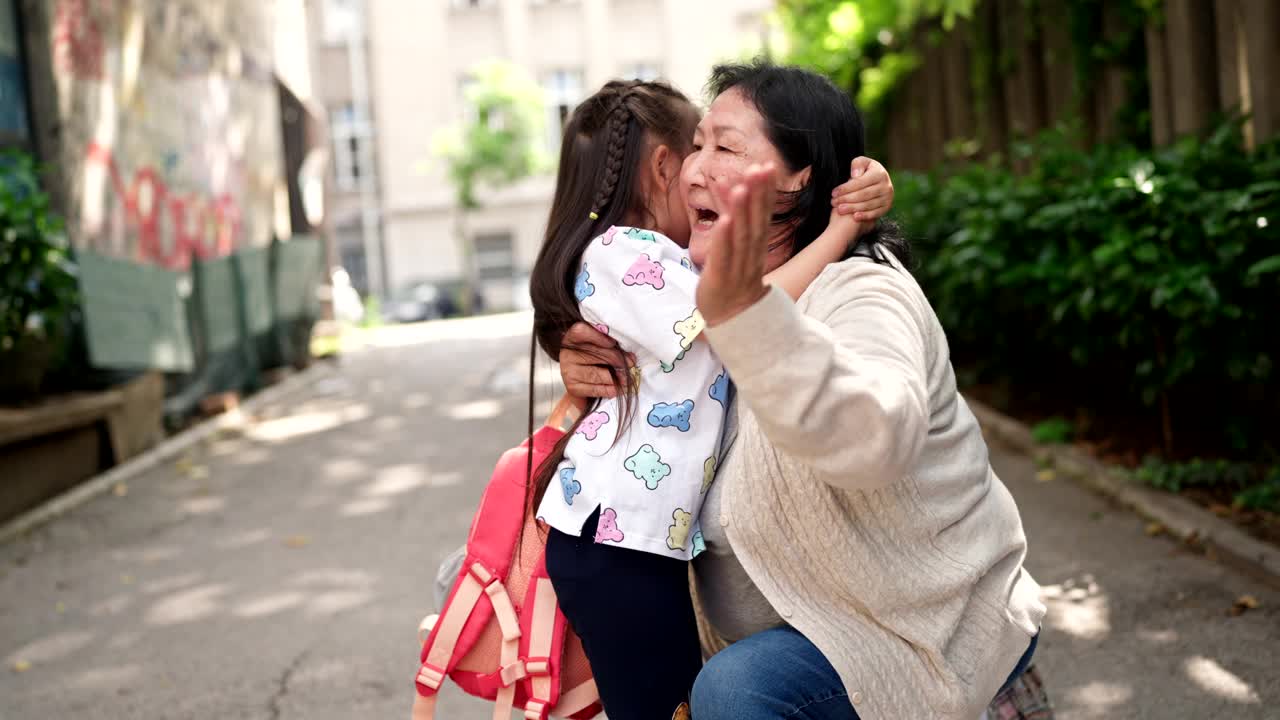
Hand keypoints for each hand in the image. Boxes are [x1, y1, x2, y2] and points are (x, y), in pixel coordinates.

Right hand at [559, 322, 630, 399]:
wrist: (578, 369)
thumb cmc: (592, 352)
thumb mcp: (598, 341)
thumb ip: (610, 344)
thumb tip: (630, 358)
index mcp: (573, 336)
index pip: (582, 331)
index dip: (598, 337)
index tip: (613, 342)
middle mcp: (568, 353)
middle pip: (596, 355)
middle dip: (617, 360)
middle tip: (631, 363)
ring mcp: (568, 371)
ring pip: (597, 375)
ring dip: (616, 378)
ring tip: (627, 379)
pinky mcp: (573, 387)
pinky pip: (594, 390)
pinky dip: (609, 390)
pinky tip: (618, 388)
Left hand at [697, 163, 776, 327]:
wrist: (733, 319)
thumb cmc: (733, 277)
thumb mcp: (735, 245)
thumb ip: (732, 214)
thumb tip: (732, 184)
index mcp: (756, 245)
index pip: (763, 215)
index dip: (766, 191)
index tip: (768, 166)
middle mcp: (751, 254)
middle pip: (755, 221)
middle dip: (757, 194)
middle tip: (758, 168)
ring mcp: (737, 267)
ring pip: (741, 237)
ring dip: (741, 212)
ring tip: (740, 188)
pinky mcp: (719, 279)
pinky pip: (723, 257)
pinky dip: (724, 239)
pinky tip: (724, 221)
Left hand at [831, 157, 892, 222]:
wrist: (878, 181)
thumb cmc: (866, 171)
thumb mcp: (862, 162)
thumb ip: (857, 164)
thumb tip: (855, 175)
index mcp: (880, 174)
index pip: (860, 182)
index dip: (845, 188)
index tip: (834, 193)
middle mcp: (886, 186)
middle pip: (863, 195)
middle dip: (847, 199)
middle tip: (834, 202)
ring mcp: (888, 198)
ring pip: (868, 205)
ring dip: (852, 208)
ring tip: (839, 209)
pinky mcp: (886, 207)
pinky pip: (875, 213)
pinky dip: (865, 216)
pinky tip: (854, 217)